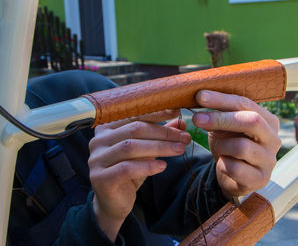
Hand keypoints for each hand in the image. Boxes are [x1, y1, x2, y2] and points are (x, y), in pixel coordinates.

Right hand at [88, 109, 190, 240]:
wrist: (113, 203)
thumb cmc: (130, 172)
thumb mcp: (147, 151)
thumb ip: (160, 135)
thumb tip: (181, 123)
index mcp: (106, 128)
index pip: (135, 116)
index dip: (157, 113)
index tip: (178, 111)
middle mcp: (98, 141)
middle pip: (135, 130)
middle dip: (163, 133)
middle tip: (184, 137)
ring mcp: (96, 159)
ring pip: (131, 147)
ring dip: (159, 147)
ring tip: (179, 149)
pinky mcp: (99, 178)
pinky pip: (126, 168)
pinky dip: (147, 166)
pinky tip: (163, 166)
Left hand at [192, 90, 280, 196]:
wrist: (234, 177)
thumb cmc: (230, 145)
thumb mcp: (225, 126)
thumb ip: (220, 112)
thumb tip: (202, 98)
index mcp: (268, 120)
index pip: (246, 104)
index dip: (222, 99)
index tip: (200, 97)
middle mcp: (273, 139)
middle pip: (252, 121)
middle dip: (221, 119)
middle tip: (197, 118)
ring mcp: (269, 160)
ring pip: (242, 146)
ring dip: (222, 145)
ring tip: (219, 147)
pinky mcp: (260, 179)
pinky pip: (235, 168)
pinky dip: (223, 164)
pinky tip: (223, 163)